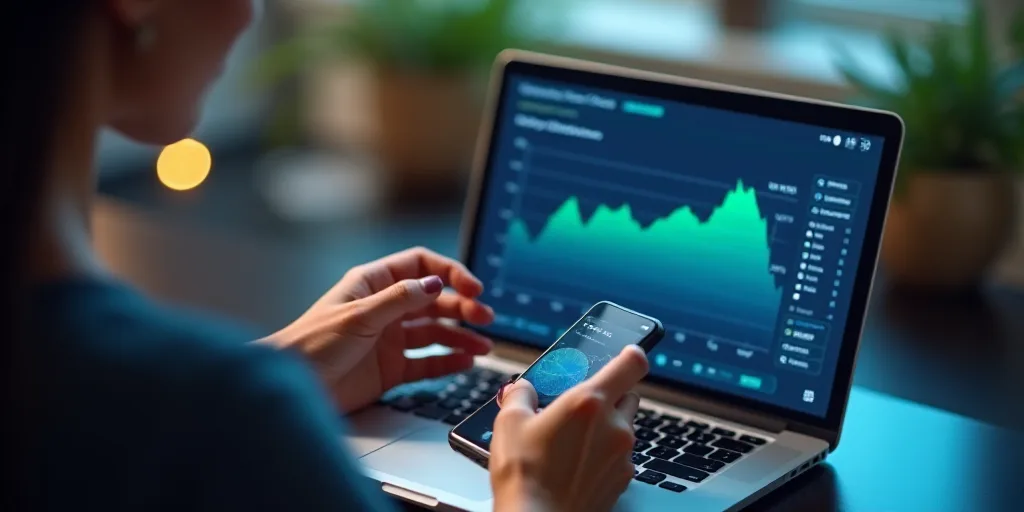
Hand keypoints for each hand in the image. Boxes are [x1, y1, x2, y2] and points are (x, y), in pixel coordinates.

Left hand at [261, 247, 494, 412]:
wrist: (293, 386)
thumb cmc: (310, 345)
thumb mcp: (358, 316)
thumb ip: (399, 299)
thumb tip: (435, 284)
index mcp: (373, 285)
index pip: (420, 267)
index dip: (449, 273)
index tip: (473, 288)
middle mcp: (384, 309)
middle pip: (434, 301)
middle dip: (462, 307)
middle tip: (484, 318)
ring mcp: (389, 339)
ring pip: (435, 333)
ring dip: (461, 336)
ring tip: (483, 346)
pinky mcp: (391, 369)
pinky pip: (427, 362)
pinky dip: (448, 362)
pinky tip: (466, 362)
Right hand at [489, 345, 647, 511]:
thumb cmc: (524, 475)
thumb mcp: (509, 423)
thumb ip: (521, 395)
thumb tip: (522, 390)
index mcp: (590, 402)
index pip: (632, 364)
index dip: (632, 353)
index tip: (628, 351)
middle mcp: (614, 427)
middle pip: (630, 396)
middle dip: (610, 395)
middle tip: (581, 404)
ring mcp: (622, 456)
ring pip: (624, 428)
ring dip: (606, 427)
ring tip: (572, 438)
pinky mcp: (621, 481)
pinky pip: (619, 456)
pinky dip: (604, 454)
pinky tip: (577, 463)